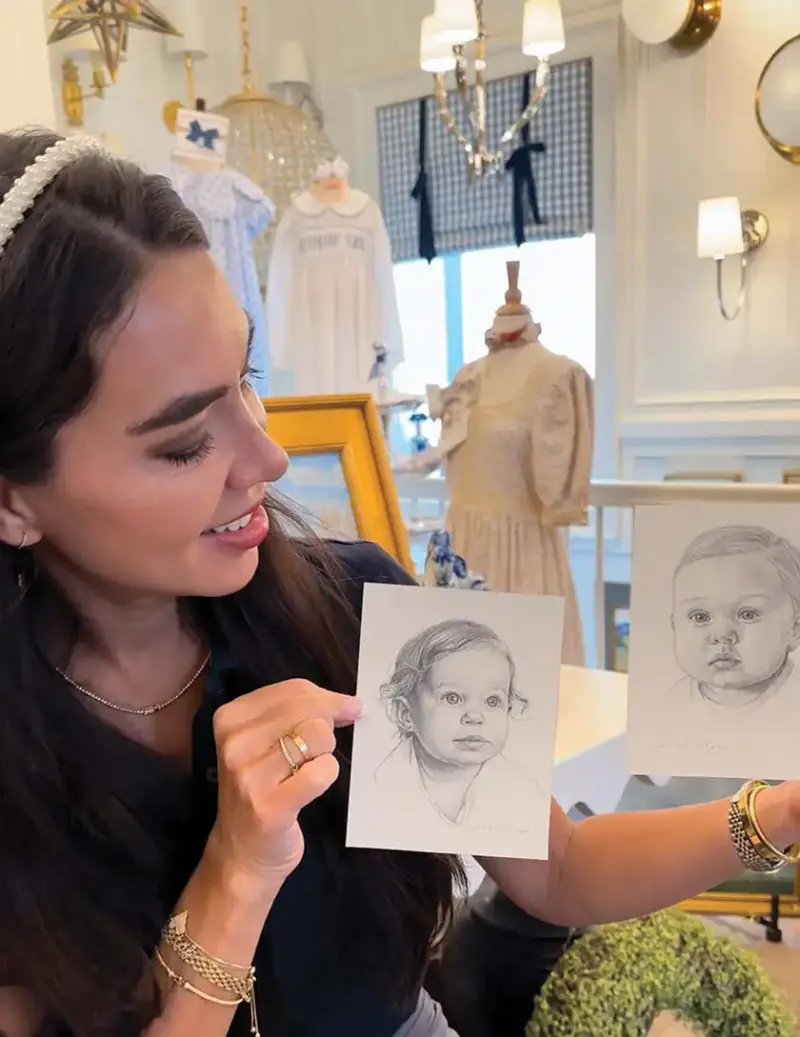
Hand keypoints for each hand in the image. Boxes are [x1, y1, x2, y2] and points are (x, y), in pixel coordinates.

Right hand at [205, 679, 360, 895]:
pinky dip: (327, 775)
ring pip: (317, 735)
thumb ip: (299, 713)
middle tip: (321, 749)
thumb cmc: (260, 789)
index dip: (327, 698)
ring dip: (325, 752)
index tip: (342, 711)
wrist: (241, 854)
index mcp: (231, 718)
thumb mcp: (265, 741)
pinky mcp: (270, 806)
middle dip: (328, 724)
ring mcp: (249, 776)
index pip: (294, 689)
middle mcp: (235, 742)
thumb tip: (350, 703)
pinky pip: (321, 771)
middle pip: (308, 708)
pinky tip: (310, 788)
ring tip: (307, 770)